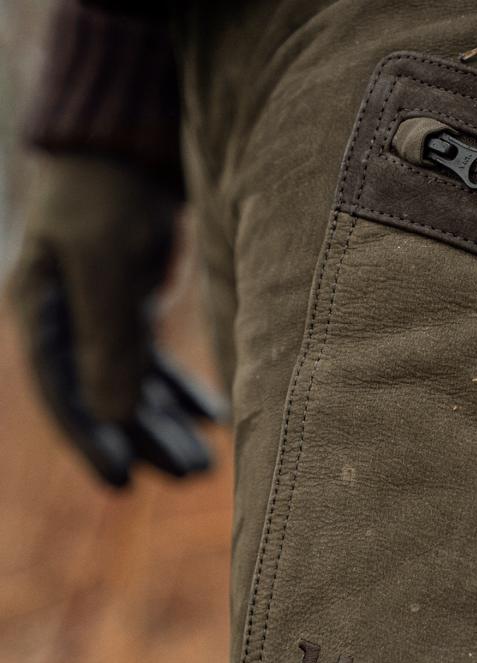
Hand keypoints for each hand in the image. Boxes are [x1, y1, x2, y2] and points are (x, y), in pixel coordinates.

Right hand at [9, 154, 219, 486]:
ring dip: (167, 425)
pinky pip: (155, 367)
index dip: (91, 440)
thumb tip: (112, 417)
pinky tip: (213, 418)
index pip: (63, 392)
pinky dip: (183, 393)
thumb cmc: (104, 192)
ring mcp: (100, 319)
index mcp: (41, 314)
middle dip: (144, 441)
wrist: (125, 146)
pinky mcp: (133, 310)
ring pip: (134, 387)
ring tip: (204, 465)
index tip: (121, 482)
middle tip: (188, 475)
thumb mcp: (104, 261)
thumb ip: (106, 338)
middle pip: (104, 398)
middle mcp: (66, 324)